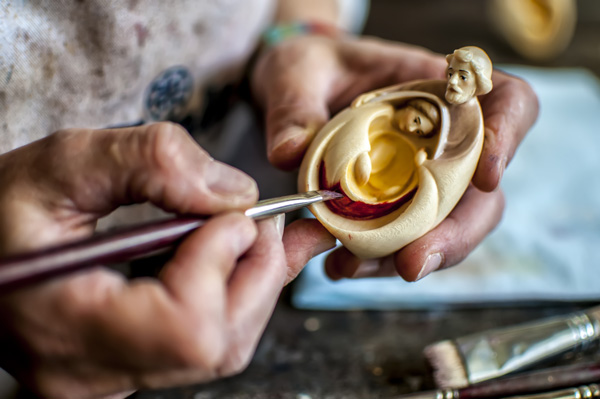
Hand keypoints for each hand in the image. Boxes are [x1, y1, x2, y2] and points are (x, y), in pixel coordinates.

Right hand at [0, 123, 333, 397]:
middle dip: (257, 273)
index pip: (185, 326)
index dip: (224, 263)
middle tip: (263, 219)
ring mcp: (111, 378)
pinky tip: (239, 258)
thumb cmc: (2, 208)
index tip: (234, 214)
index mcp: (65, 324)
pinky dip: (235, 298)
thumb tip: (235, 194)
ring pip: (220, 350)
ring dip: (252, 286)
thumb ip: (151, 162)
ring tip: (252, 233)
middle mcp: (89, 372)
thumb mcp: (64, 162)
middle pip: (216, 345)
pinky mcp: (128, 367)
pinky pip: (204, 346)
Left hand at [252, 35, 537, 280]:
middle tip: (410, 265)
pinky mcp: (398, 205)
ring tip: (350, 269)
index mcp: (440, 88)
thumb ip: (295, 108)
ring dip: (408, 257)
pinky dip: (376, 261)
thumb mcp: (297, 72)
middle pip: (482, 192)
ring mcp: (425, 176)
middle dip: (455, 235)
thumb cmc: (311, 67)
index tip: (487, 178)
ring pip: (446, 227)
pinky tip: (338, 267)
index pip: (507, 103)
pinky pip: (404, 239)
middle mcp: (445, 138)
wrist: (296, 90)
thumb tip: (290, 153)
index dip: (508, 138)